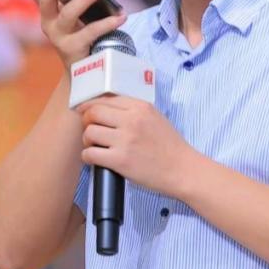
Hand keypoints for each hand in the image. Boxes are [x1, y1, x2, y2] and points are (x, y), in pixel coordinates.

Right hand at [25, 0, 125, 69]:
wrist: (80, 70)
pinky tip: (121, 16)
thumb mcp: (74, 14)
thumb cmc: (80, 33)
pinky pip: (90, 33)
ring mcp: (59, 37)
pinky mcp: (73, 49)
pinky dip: (107, 23)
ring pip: (67, 14)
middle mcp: (48, 23)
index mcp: (47, 11)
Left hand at [78, 95, 197, 197]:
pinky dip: (88, 157)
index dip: (91, 105)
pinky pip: (90, 154)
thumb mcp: (155, 117)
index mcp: (140, 107)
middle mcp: (132, 120)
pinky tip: (95, 159)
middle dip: (86, 121)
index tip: (85, 112)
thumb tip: (108, 108)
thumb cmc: (169, 146)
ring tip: (94, 146)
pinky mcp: (120, 160)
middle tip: (91, 131)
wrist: (182, 169)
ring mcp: (125, 140)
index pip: (105, 99)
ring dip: (87, 140)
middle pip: (93, 112)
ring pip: (89, 132)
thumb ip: (134, 111)